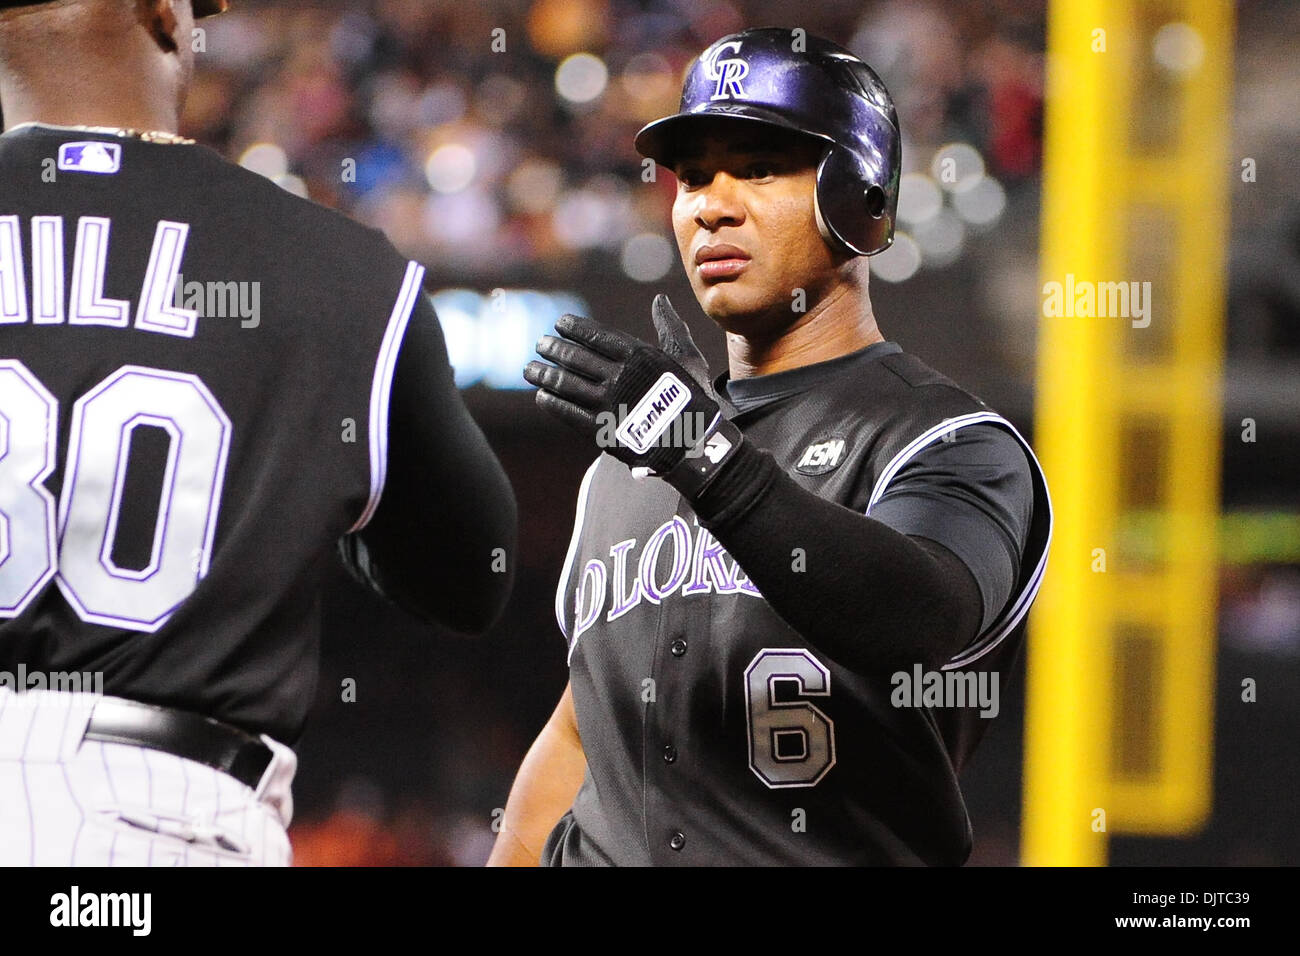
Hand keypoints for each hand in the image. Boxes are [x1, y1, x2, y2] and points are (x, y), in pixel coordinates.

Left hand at [524, 296, 741, 494]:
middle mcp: (618, 376)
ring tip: (530, 369)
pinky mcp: (601, 430)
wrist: (695, 442)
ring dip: (544, 375)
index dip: (574, 328)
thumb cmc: (694, 396)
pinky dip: (553, 403)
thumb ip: (670, 326)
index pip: (596, 335)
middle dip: (554, 349)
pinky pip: (569, 413)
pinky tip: (541, 396)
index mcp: (638, 355)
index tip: (559, 324)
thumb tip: (660, 299)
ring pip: (566, 384)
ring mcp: (607, 403)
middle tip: (540, 344)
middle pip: (575, 357)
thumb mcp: (686, 356)